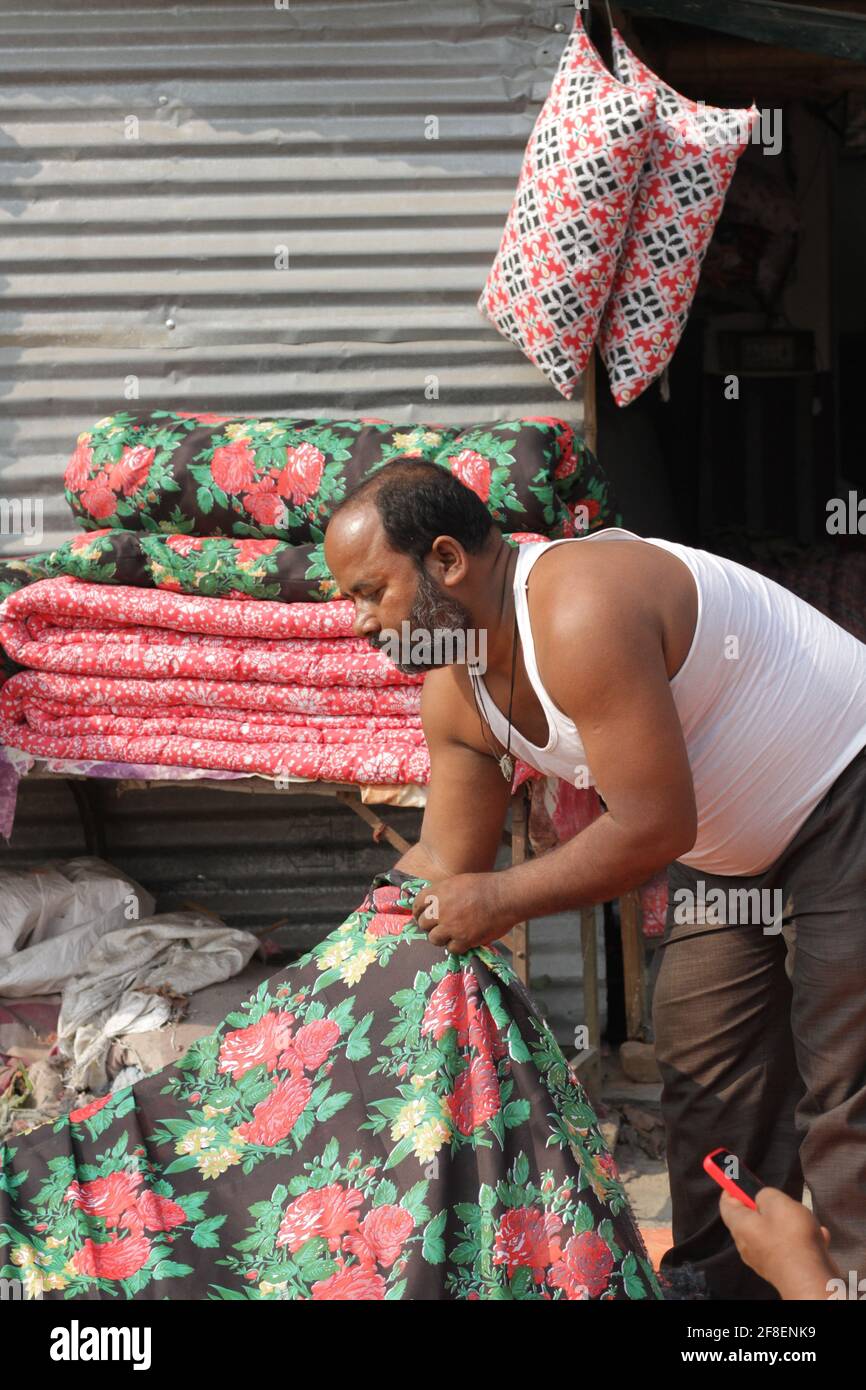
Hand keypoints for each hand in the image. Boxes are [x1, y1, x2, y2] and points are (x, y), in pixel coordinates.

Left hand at [411, 872, 512, 952]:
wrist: (504, 896)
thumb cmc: (485, 886)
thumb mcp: (458, 883)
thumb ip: (443, 894)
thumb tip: (432, 906)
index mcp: (438, 892)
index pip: (417, 904)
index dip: (419, 912)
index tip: (423, 916)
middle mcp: (440, 909)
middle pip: (423, 923)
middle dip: (431, 925)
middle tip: (441, 926)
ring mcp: (450, 926)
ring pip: (434, 938)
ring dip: (442, 937)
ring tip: (453, 934)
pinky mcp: (463, 940)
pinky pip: (452, 948)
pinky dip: (458, 946)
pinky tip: (465, 939)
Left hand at [718, 1187, 838, 1299]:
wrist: (811, 1278)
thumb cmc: (792, 1238)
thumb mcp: (776, 1201)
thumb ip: (764, 1194)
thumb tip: (762, 1199)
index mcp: (740, 1226)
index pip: (726, 1204)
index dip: (731, 1189)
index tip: (738, 1179)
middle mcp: (747, 1245)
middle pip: (750, 1218)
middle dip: (766, 1206)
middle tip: (781, 1201)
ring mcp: (764, 1259)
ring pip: (773, 1232)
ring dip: (789, 1223)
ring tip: (804, 1220)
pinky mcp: (782, 1268)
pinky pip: (790, 1247)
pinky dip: (802, 1240)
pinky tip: (818, 1237)